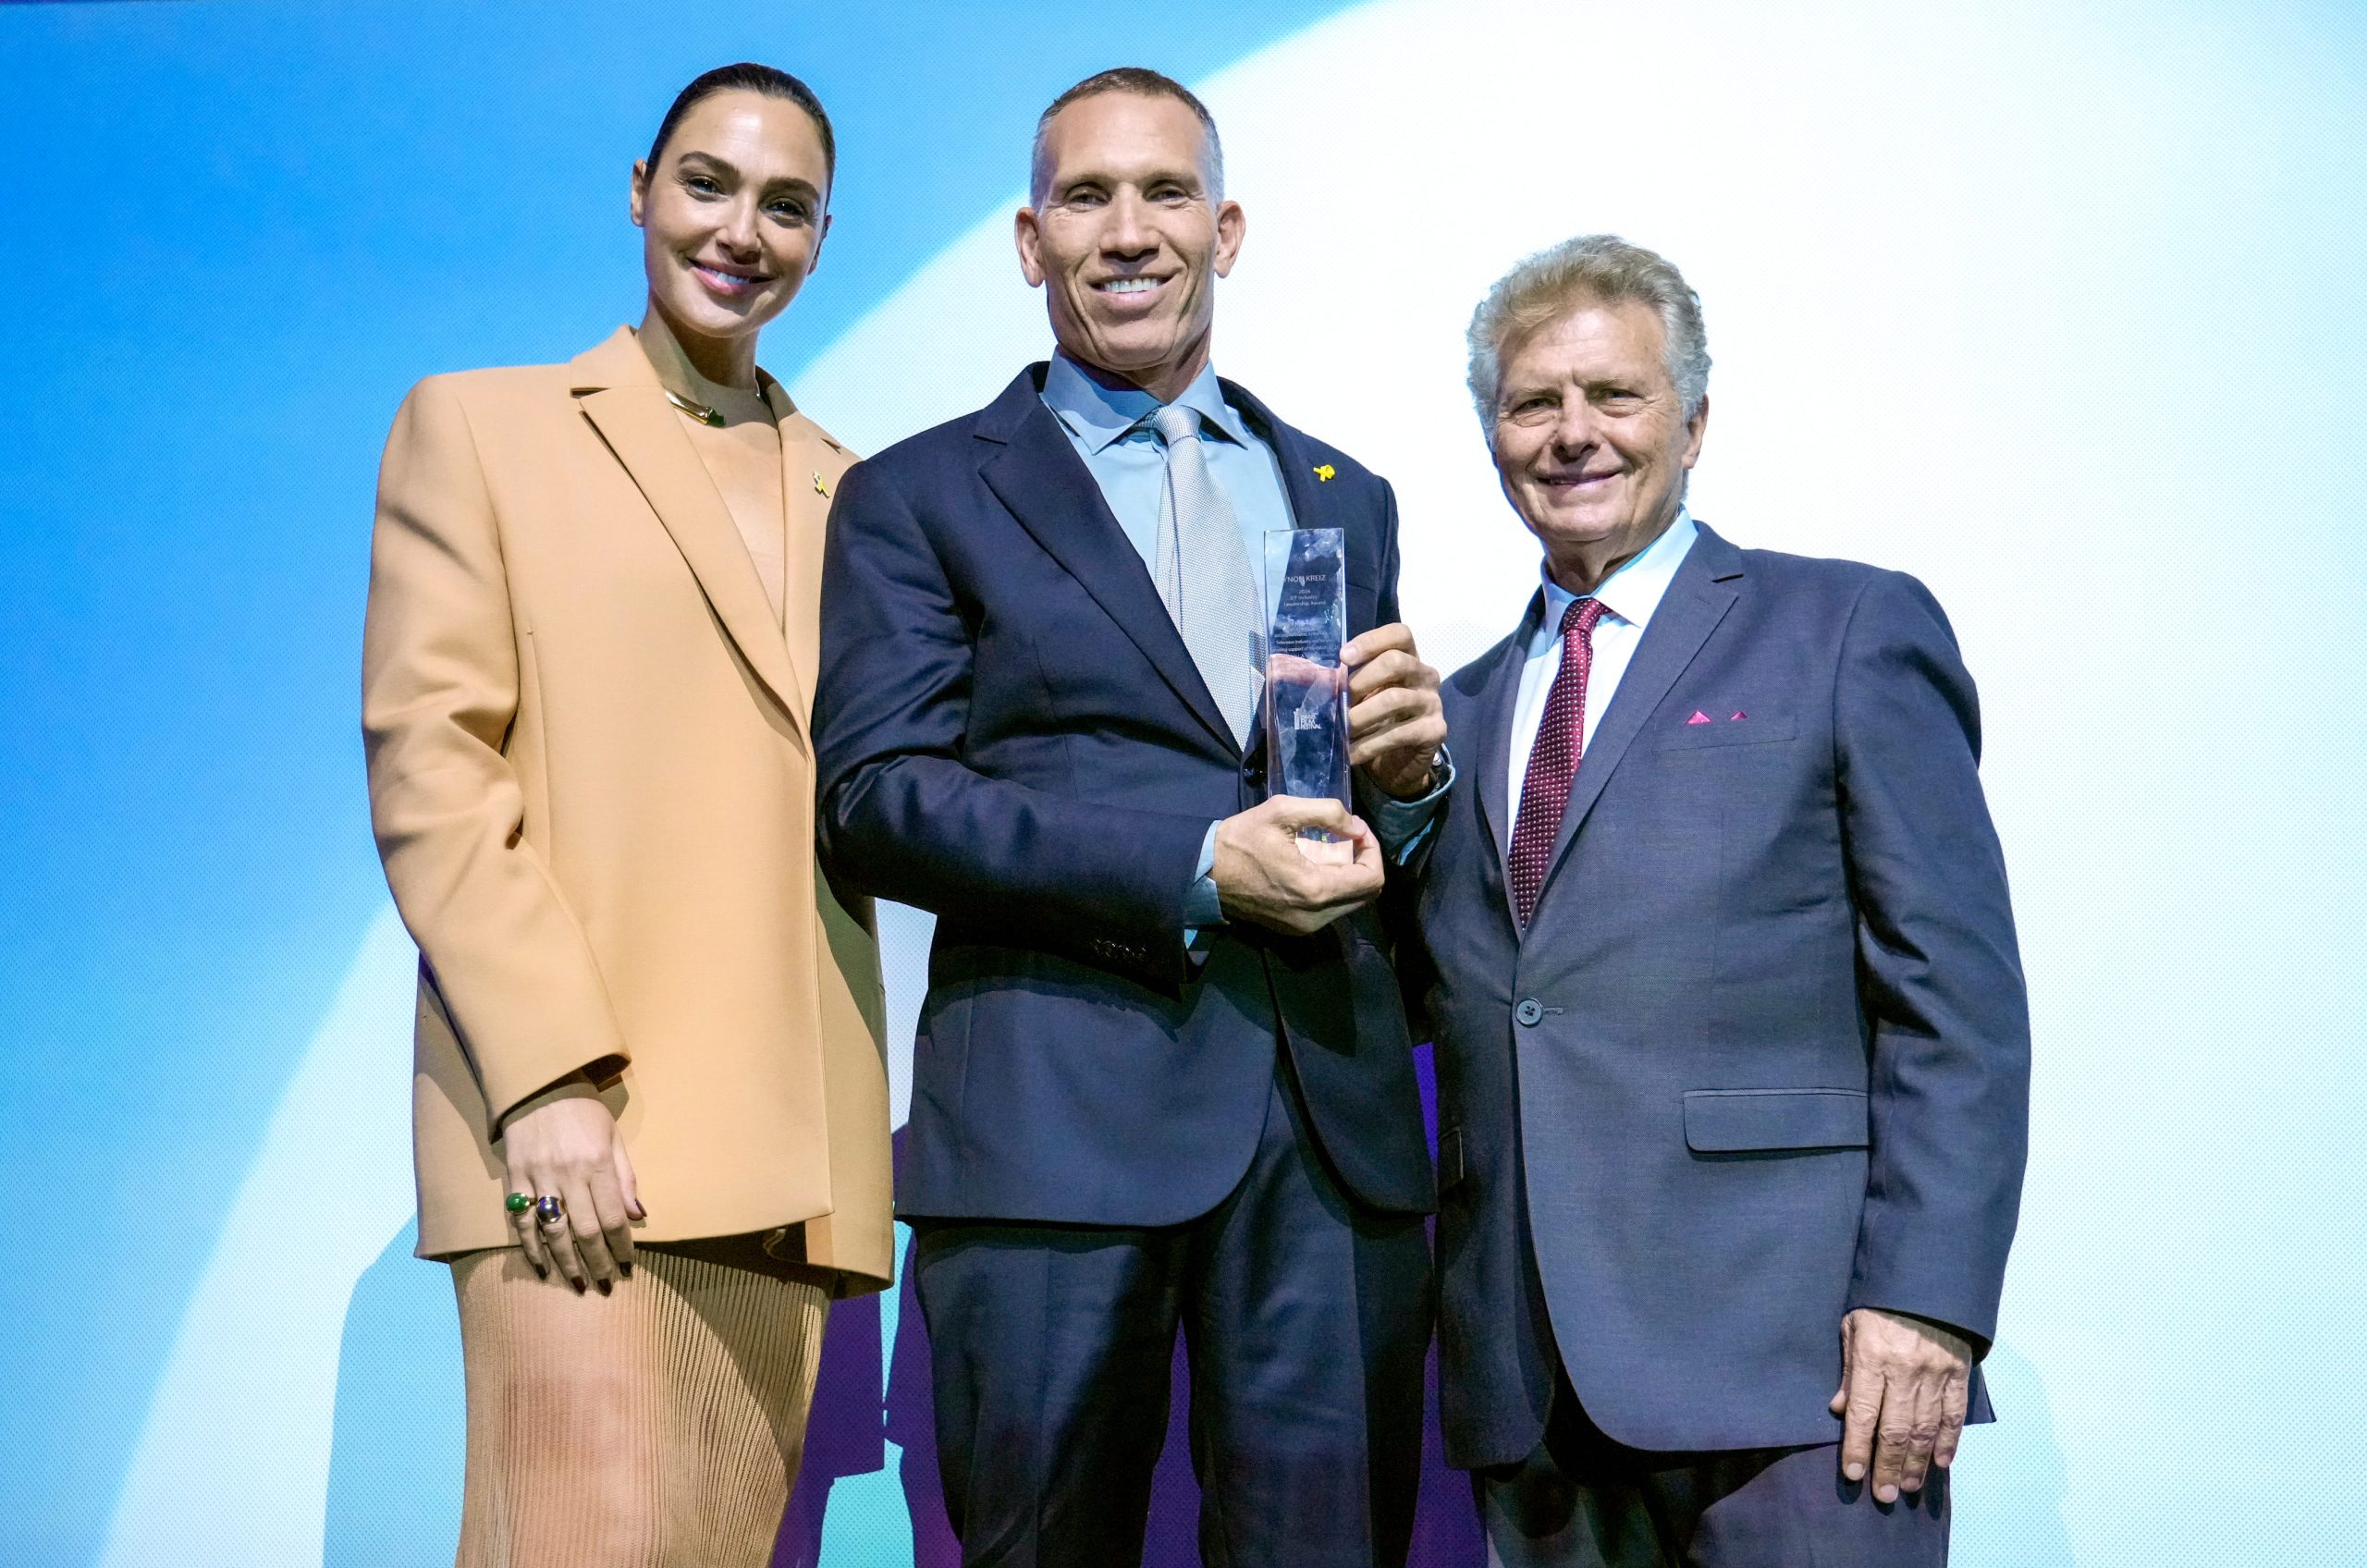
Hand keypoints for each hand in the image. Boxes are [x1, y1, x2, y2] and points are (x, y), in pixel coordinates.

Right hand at [502, 1078, 643, 1294]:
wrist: (539, 1086)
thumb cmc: (584, 1111)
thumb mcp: (613, 1137)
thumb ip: (625, 1178)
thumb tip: (637, 1216)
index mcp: (598, 1164)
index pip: (613, 1216)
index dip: (621, 1245)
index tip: (627, 1265)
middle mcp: (569, 1174)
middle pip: (585, 1231)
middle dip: (597, 1262)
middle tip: (605, 1284)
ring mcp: (539, 1178)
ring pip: (553, 1232)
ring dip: (566, 1263)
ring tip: (578, 1283)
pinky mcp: (515, 1179)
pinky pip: (522, 1221)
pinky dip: (530, 1247)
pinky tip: (541, 1266)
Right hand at [1212, 795, 1383, 934]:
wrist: (1204, 875)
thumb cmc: (1240, 840)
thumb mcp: (1281, 811)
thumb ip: (1327, 813)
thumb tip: (1356, 828)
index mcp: (1315, 889)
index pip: (1372, 878)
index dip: (1372, 849)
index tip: (1355, 829)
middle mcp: (1316, 917)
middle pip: (1366, 894)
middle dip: (1363, 862)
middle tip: (1346, 837)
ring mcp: (1305, 928)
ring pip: (1350, 904)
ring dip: (1349, 875)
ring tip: (1329, 850)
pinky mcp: (1296, 930)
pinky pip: (1331, 910)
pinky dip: (1333, 888)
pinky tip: (1314, 866)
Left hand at [1343, 623, 1444, 799]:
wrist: (1399, 762)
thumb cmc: (1376, 720)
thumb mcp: (1361, 696)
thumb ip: (1344, 681)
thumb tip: (1306, 675)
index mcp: (1409, 658)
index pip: (1399, 634)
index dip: (1371, 641)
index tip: (1343, 657)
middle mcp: (1426, 675)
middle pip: (1396, 662)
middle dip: (1360, 680)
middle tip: (1337, 700)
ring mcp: (1432, 702)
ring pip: (1395, 699)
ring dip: (1360, 716)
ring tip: (1341, 730)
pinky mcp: (1435, 731)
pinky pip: (1398, 734)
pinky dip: (1369, 745)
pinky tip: (1351, 753)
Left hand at [1830, 1307, 1972, 1501]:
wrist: (1927, 1278)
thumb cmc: (1879, 1303)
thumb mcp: (1851, 1327)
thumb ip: (1848, 1371)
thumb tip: (1839, 1409)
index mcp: (1872, 1358)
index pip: (1863, 1414)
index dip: (1857, 1448)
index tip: (1853, 1476)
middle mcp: (1904, 1371)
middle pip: (1895, 1430)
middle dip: (1887, 1467)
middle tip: (1882, 1496)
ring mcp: (1935, 1373)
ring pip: (1924, 1429)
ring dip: (1916, 1463)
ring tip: (1906, 1487)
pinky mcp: (1958, 1373)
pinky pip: (1953, 1415)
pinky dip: (1948, 1442)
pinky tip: (1941, 1464)